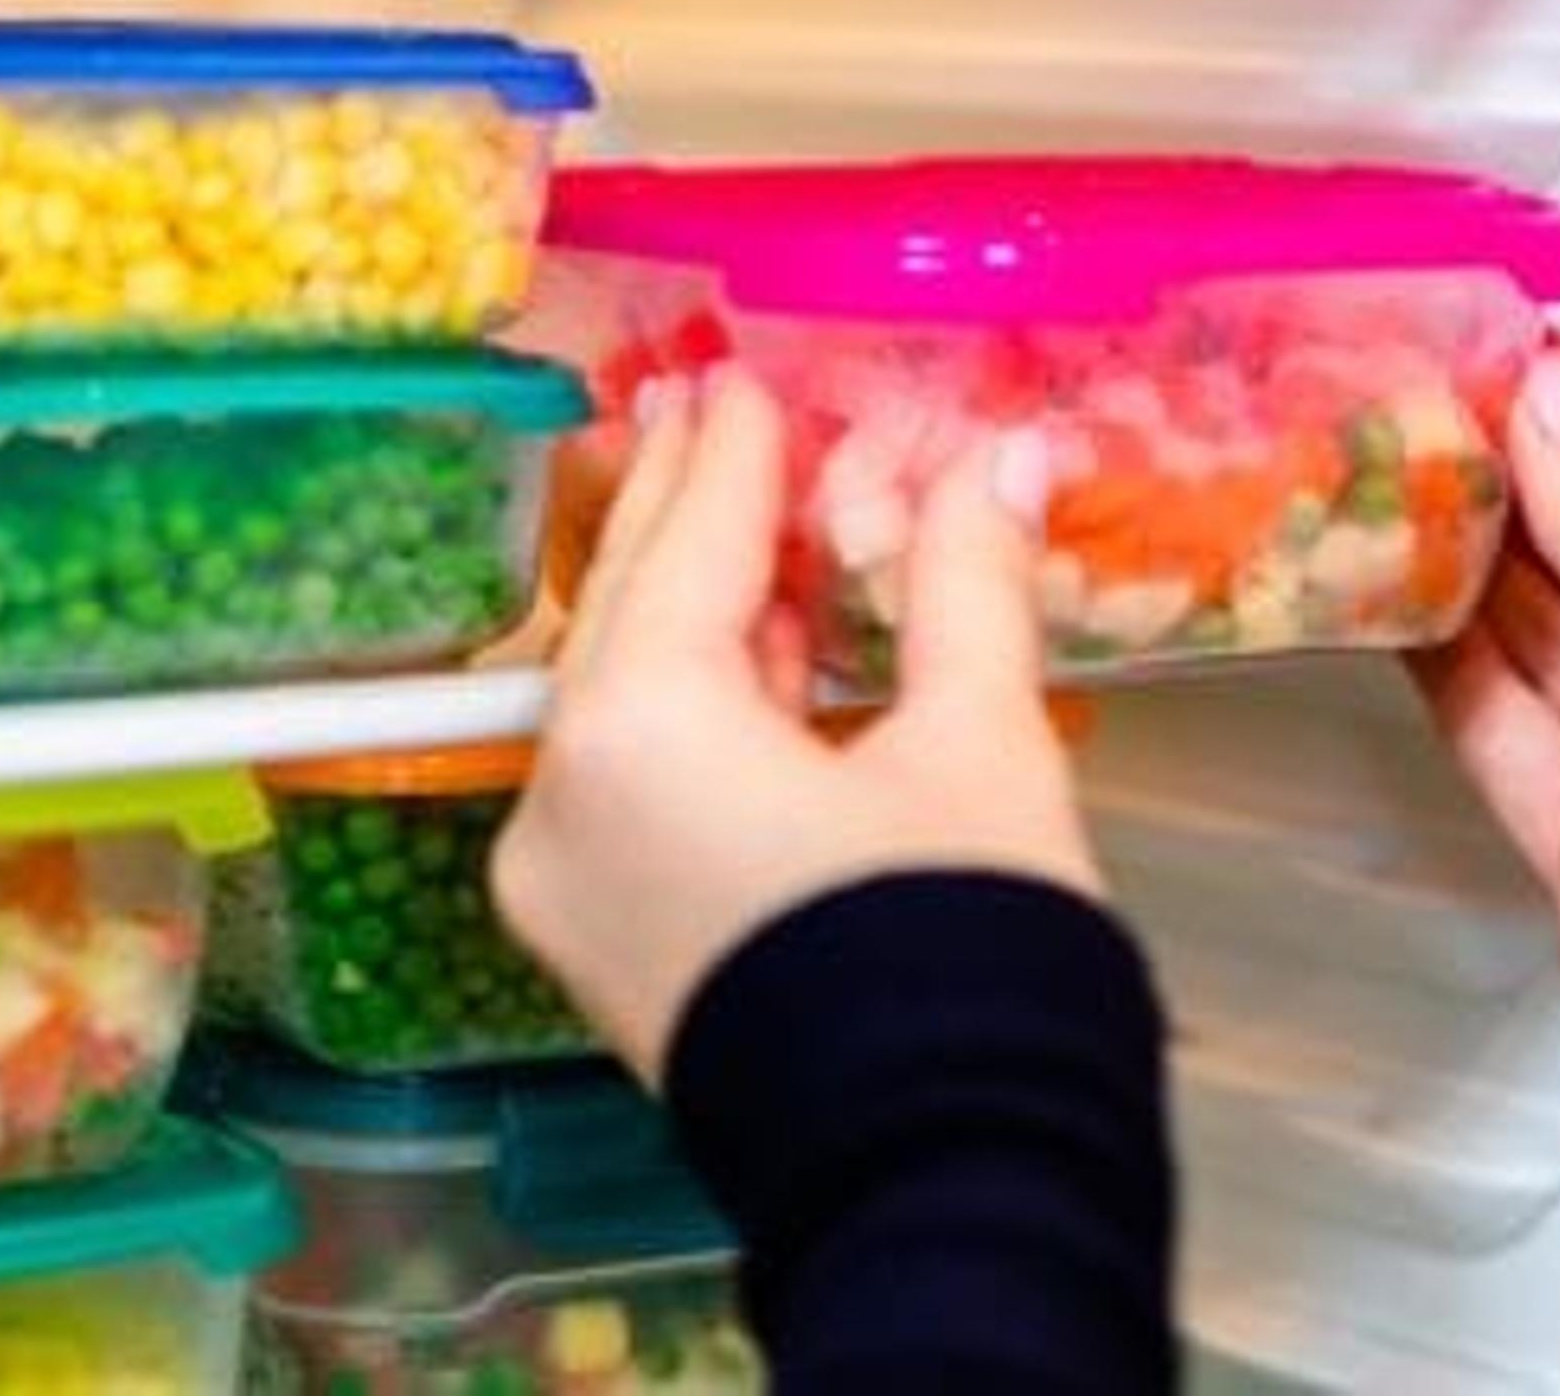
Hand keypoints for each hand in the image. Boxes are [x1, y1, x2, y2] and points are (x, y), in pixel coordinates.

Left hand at [494, 367, 1103, 1080]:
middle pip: (628, 620)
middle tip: (718, 418)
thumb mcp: (978, 747)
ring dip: (695, 618)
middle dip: (687, 518)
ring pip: (622, 707)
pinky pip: (628, 787)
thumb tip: (999, 462)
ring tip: (758, 532)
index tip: (746, 382)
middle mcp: (560, 803)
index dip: (731, 457)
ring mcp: (566, 888)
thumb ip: (968, 588)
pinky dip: (691, 716)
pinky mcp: (601, 950)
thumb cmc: (961, 955)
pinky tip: (758, 663)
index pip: (685, 549)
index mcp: (635, 730)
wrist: (943, 1178)